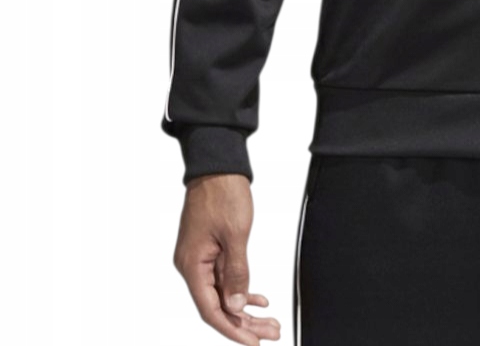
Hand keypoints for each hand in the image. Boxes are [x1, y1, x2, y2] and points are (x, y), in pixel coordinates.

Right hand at [173, 173, 280, 343]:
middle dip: (244, 323)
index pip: (210, 310)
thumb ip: (237, 271)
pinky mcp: (210, 250)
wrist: (217, 166)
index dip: (232, 329)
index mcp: (192, 265)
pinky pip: (224, 279)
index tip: (253, 342)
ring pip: (223, 293)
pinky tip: (259, 299)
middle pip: (218, 306)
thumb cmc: (223, 194)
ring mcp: (200, 258)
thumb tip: (238, 305)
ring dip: (246, 309)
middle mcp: (192, 266)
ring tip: (270, 322)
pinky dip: (242, 289)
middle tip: (272, 334)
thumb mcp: (235, 234)